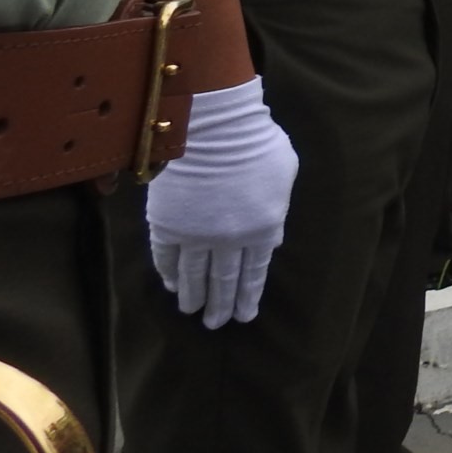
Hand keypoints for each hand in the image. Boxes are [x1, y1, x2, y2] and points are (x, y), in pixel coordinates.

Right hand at [143, 77, 298, 328]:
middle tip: (216, 324)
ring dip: (193, 296)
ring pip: (194, 275)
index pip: (255, 271)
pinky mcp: (167, 225)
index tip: (244, 315)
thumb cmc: (257, 142)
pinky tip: (171, 285)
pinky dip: (169, 274)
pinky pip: (167, 257)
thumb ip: (277, 209)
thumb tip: (271, 237)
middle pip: (225, 280)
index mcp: (264, 227)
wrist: (214, 128)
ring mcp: (196, 234)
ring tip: (192, 313)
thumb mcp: (284, 174)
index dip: (248, 295)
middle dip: (221, 305)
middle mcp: (230, 239)